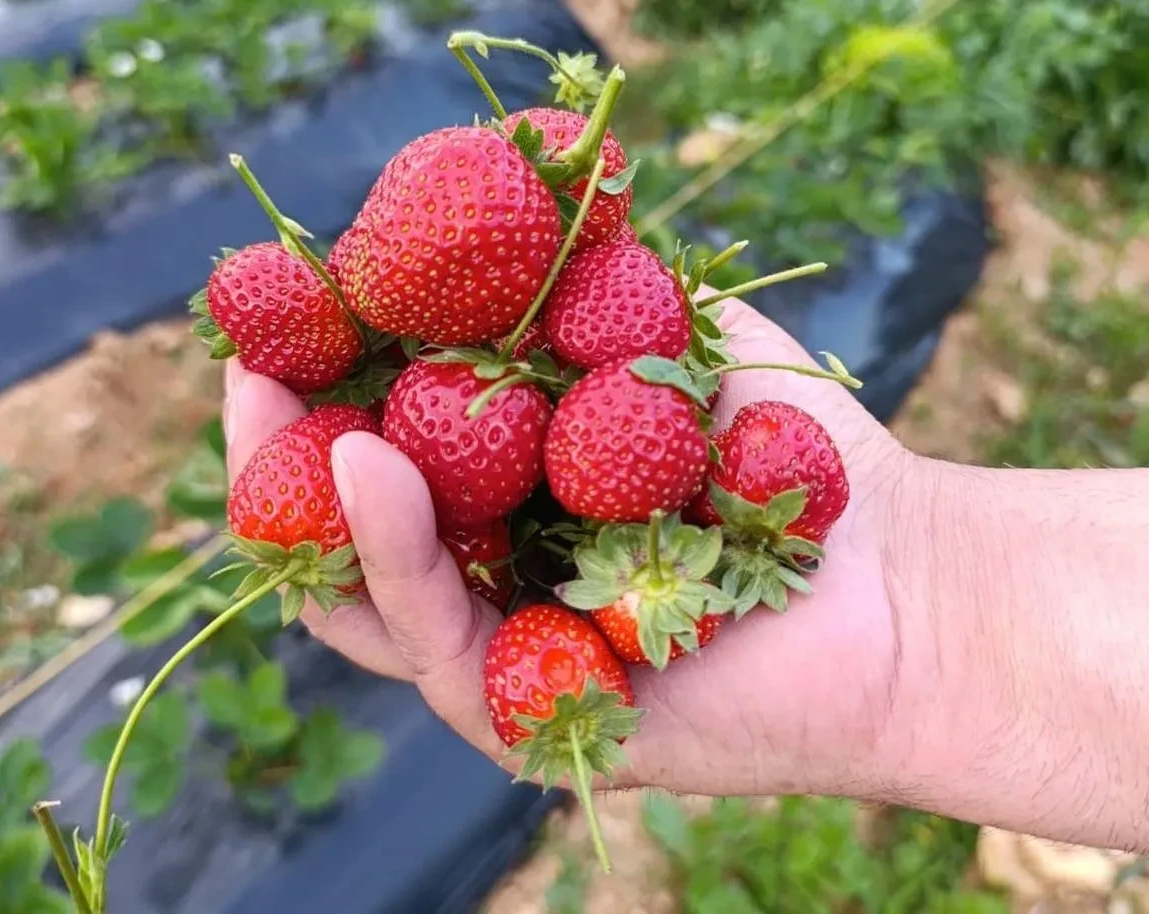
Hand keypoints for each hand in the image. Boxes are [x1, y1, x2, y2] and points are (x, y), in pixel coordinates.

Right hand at [223, 297, 921, 798]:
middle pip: (352, 529)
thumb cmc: (805, 464)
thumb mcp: (684, 346)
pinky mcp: (536, 719)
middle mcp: (501, 577)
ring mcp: (512, 651)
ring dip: (308, 499)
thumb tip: (508, 209)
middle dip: (278, 450)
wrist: (903, 581)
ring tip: (272, 403)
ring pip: (369, 592)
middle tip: (245, 366)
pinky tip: (366, 467)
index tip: (287, 311)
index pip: (393, 446)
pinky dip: (395, 556)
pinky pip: (438, 643)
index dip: (329, 384)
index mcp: (522, 498)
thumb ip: (598, 291)